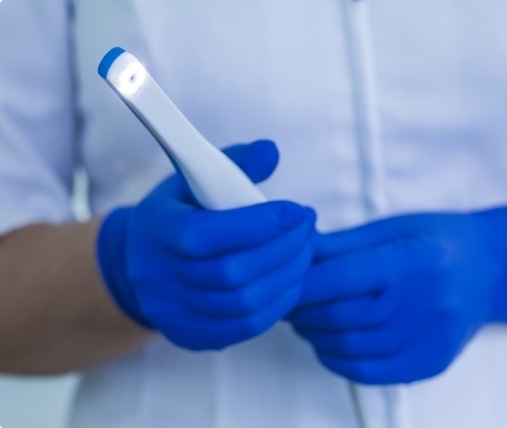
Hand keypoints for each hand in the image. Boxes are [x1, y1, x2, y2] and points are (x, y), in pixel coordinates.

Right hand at [97, 140, 316, 350]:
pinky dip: (278, 304)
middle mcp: (160, 277)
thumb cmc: (177, 214)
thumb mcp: (193, 179)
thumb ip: (234, 163)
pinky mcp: (191, 335)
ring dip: (287, 276)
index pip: (207, 234)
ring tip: (306, 251)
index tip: (296, 211)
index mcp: (157, 230)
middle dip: (284, 249)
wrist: (137, 264)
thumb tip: (271, 151)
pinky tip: (291, 280)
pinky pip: (245, 327)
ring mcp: (174, 312)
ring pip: (244, 304)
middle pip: (232, 273)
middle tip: (308, 228)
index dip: (259, 224)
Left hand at [288, 205, 506, 383]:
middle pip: (341, 317)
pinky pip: (369, 372)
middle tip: (286, 300)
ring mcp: (430, 338)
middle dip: (301, 310)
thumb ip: (343, 244)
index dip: (302, 283)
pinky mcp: (430, 363)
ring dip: (315, 335)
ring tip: (305, 319)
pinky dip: (338, 359)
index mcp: (413, 260)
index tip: (281, 280)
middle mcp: (425, 303)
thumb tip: (295, 252)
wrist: (492, 270)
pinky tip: (329, 342)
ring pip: (350, 348)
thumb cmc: (439, 240)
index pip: (341, 279)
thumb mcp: (393, 227)